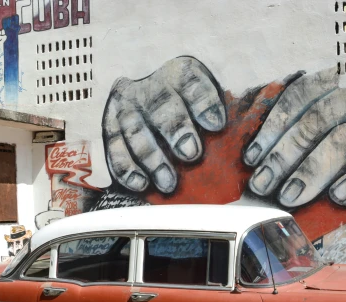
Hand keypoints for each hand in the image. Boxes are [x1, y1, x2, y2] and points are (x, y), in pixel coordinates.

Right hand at [102, 56, 225, 193]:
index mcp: (180, 73)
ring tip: (168, 182)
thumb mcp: (206, 101)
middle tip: (191, 154)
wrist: (146, 100)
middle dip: (176, 131)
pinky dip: (126, 168)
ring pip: (135, 129)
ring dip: (152, 158)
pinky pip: (114, 147)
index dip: (204, 102)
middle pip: (162, 106)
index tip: (216, 125)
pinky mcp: (110, 125)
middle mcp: (150, 87)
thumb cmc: (189, 109)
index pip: (192, 82)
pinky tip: (141, 183)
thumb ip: (220, 115)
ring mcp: (127, 106)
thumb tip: (235, 142)